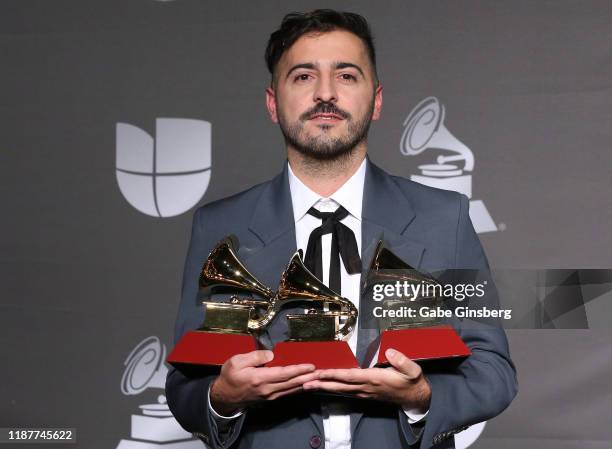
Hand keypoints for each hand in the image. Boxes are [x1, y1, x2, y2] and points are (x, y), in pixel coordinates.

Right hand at [210, 350, 318, 415]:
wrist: (224, 396)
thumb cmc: (230, 377)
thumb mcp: (236, 361)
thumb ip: (255, 357)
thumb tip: (271, 354)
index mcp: (260, 378)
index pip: (284, 373)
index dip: (298, 369)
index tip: (310, 366)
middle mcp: (267, 389)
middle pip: (292, 382)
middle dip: (308, 377)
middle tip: (321, 372)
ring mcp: (269, 395)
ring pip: (291, 389)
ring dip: (305, 382)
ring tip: (317, 377)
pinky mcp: (270, 397)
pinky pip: (287, 392)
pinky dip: (297, 387)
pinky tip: (304, 384)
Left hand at [302, 348, 430, 410]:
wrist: (415, 398)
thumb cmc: (412, 382)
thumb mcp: (413, 371)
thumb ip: (402, 361)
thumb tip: (391, 352)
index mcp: (374, 379)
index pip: (350, 376)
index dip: (334, 374)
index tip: (320, 373)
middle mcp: (366, 387)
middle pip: (340, 386)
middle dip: (321, 384)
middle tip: (304, 382)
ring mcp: (365, 392)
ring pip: (340, 389)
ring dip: (324, 387)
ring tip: (308, 384)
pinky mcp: (365, 394)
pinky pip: (345, 391)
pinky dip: (333, 388)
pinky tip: (325, 387)